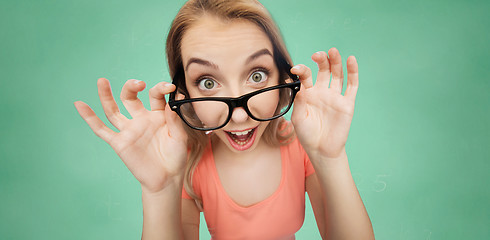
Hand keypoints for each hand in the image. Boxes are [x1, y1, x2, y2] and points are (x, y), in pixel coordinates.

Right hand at [74, 78, 187, 192]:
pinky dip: (90, 118)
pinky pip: (101, 130)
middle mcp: (141, 119)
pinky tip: (80, 105)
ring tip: (102, 81)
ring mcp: (129, 130)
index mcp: (157, 115)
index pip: (155, 95)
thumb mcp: (180, 136)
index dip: (161, 88)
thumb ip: (175, 119)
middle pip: (130, 97)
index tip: (169, 87)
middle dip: (132, 87)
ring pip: (113, 110)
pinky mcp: (119, 143)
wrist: (167, 178)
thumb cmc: (175, 157)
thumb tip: (176, 98)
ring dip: (105, 95)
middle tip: (139, 83)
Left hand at [291, 48, 358, 159]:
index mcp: (308, 94)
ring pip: (337, 74)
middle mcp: (322, 92)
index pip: (306, 76)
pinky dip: (352, 72)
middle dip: (321, 60)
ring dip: (335, 62)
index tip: (295, 69)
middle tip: (318, 55)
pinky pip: (351, 85)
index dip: (301, 70)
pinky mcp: (347, 103)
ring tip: (333, 51)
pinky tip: (351, 60)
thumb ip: (300, 101)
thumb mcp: (298, 118)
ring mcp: (335, 96)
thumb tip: (301, 87)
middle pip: (323, 70)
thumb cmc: (307, 135)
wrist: (321, 150)